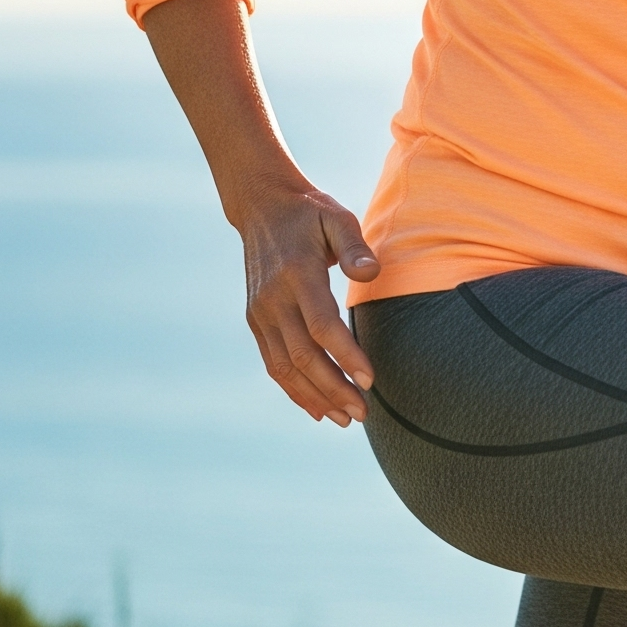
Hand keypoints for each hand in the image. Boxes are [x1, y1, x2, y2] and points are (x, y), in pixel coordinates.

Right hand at [232, 176, 380, 424]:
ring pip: (285, 367)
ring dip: (315, 397)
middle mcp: (273, 299)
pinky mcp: (255, 321)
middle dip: (334, 388)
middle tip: (364, 412)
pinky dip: (293, 389)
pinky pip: (273, 363)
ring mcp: (260, 313)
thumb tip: (369, 274)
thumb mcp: (336, 216)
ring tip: (346, 418)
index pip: (321, 325)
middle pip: (303, 356)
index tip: (371, 378)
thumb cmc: (310, 213)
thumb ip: (354, 246)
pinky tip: (317, 408)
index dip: (345, 355)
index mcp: (296, 274)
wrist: (261, 207)